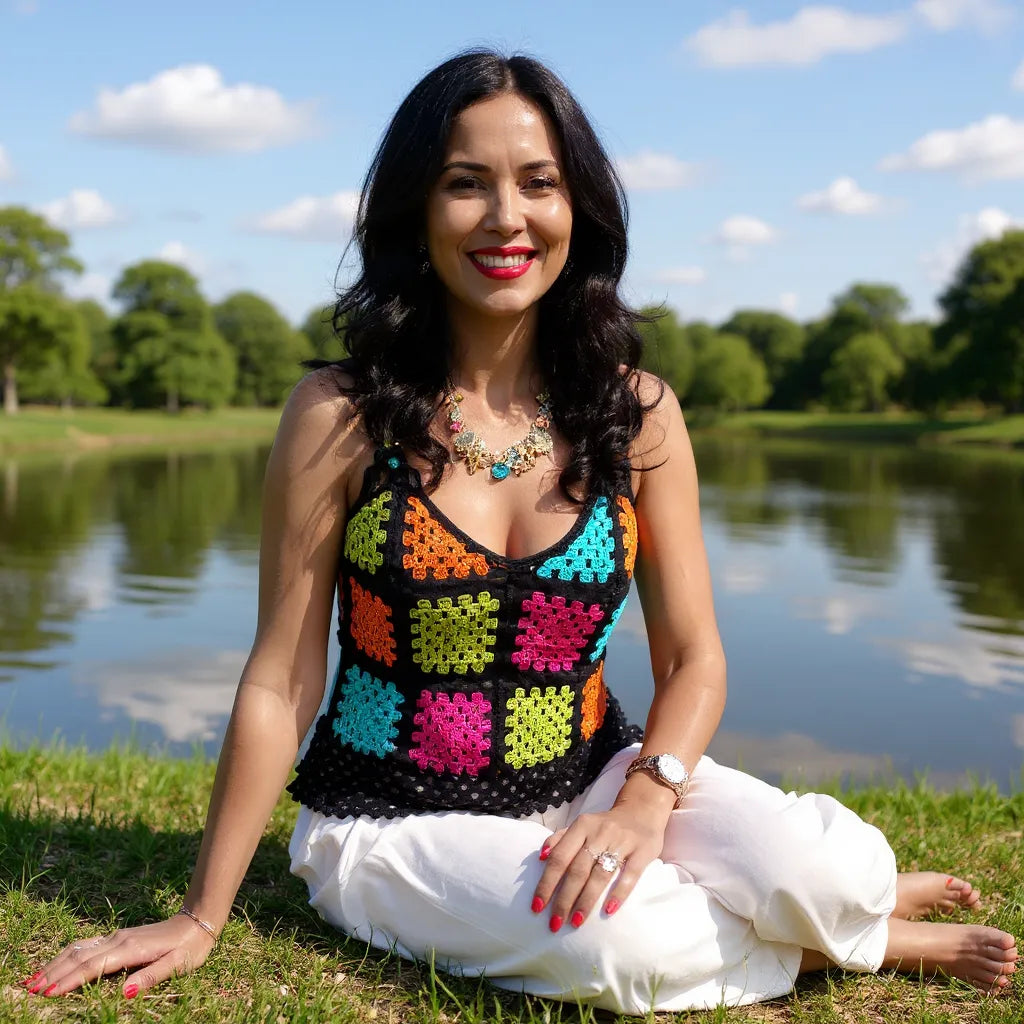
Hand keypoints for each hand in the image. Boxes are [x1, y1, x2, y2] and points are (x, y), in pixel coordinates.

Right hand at [20, 913, 215, 998]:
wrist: (198, 920)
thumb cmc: (189, 947)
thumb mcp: (177, 965)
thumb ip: (151, 978)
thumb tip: (125, 992)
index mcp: (131, 949)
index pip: (93, 967)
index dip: (70, 981)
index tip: (49, 994)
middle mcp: (119, 939)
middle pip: (79, 956)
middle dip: (53, 973)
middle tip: (30, 990)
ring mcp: (117, 936)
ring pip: (79, 948)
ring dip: (55, 963)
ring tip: (34, 979)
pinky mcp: (118, 937)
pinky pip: (86, 945)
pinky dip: (67, 955)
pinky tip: (57, 963)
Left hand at [531, 805, 665, 929]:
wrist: (642, 810)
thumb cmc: (605, 825)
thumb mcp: (582, 825)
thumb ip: (560, 839)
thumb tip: (541, 857)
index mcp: (581, 826)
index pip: (560, 858)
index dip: (547, 883)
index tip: (537, 906)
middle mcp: (599, 833)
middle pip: (577, 870)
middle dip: (564, 899)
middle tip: (555, 923)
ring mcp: (622, 842)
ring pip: (600, 875)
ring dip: (586, 900)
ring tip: (575, 922)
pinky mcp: (642, 852)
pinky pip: (629, 875)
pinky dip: (618, 893)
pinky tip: (608, 911)